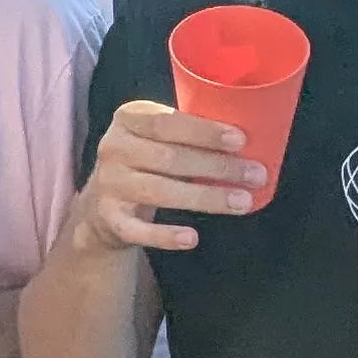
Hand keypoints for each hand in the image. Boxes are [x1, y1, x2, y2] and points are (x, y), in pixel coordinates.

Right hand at [68, 100, 264, 252]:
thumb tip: (248, 139)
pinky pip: (139, 230)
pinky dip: (165, 236)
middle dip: (217, 167)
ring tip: (243, 202)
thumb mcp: (157, 136)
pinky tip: (192, 239)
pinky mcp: (110, 218)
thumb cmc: (146, 160)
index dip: (204, 132)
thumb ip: (188, 132)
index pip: (166, 122)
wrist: (101, 201)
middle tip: (256, 175)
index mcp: (129, 118)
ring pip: (161, 192)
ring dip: (206, 198)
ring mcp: (110, 184)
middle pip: (170, 158)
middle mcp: (114, 148)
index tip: (240, 140)